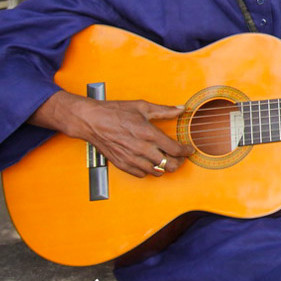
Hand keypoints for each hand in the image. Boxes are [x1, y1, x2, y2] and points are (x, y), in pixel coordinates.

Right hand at [72, 98, 192, 177]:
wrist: (91, 121)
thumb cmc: (114, 112)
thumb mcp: (142, 106)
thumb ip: (164, 110)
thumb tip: (181, 108)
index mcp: (149, 134)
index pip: (175, 149)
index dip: (186, 151)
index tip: (189, 150)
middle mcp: (142, 149)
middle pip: (169, 165)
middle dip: (179, 161)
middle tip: (180, 156)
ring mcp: (131, 159)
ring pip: (157, 172)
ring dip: (164, 167)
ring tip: (166, 159)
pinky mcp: (122, 164)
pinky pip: (141, 174)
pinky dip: (149, 170)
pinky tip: (150, 162)